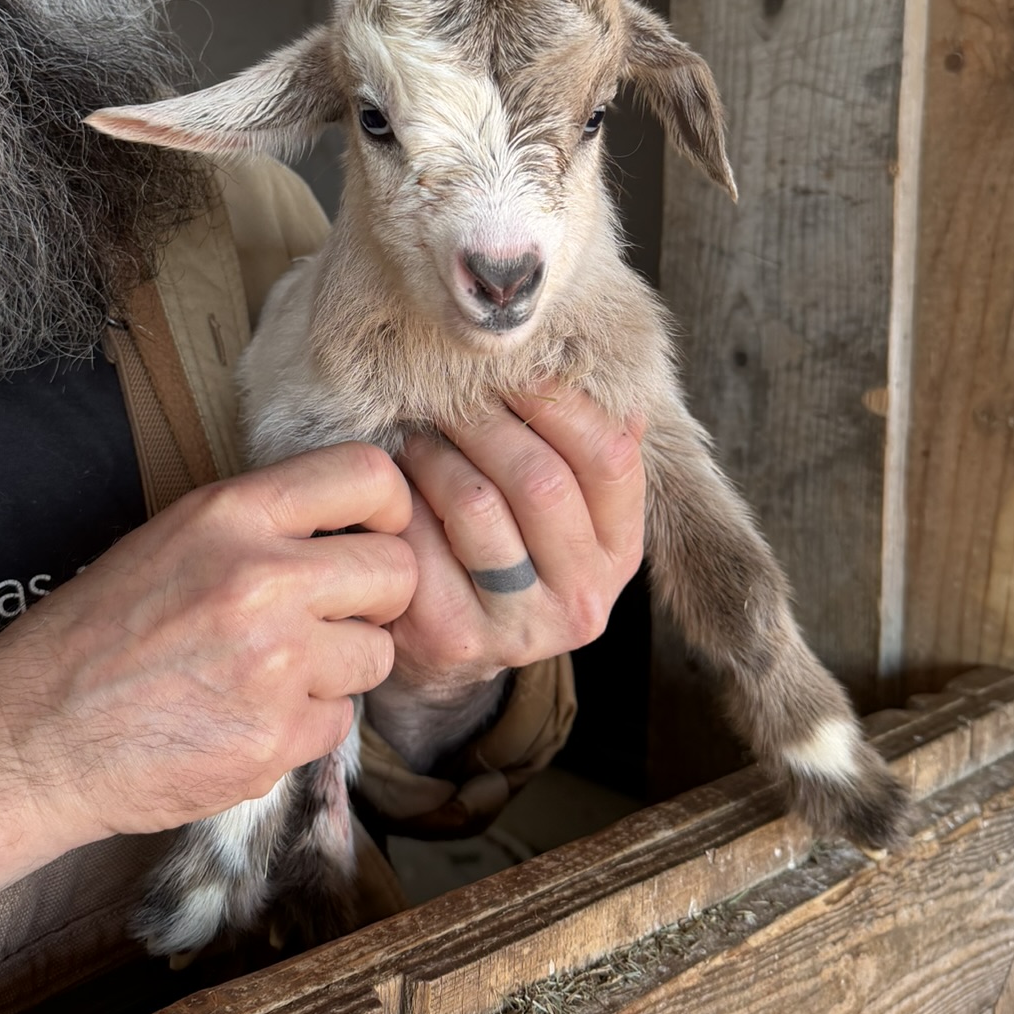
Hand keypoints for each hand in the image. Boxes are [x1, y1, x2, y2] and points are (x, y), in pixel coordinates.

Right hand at [0, 443, 414, 849]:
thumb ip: (262, 525)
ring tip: (272, 673)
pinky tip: (246, 719)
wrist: (33, 737)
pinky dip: (305, 725)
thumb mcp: (173, 539)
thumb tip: (353, 522)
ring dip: (341, 667)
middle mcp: (263, 579)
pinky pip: (340, 722)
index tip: (375, 533)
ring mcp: (275, 664)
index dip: (390, 508)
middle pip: (398, 571)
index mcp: (231, 515)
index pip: (369, 474)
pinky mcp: (275, 739)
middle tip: (332, 617)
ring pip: (378, 654)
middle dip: (376, 597)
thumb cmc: (96, 634)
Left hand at [368, 384, 645, 759]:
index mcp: (620, 552)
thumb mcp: (565, 510)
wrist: (453, 649)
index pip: (611, 459)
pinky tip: (393, 489)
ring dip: (437, 455)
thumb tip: (608, 370)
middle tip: (448, 392)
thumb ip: (586, 448)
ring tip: (418, 439)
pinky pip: (420, 541)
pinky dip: (401, 500)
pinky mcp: (454, 638)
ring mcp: (521, 626)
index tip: (514, 364)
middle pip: (540, 480)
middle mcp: (584, 597)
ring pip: (476, 504)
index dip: (561, 401)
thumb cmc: (509, 549)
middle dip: (485, 421)